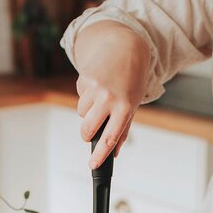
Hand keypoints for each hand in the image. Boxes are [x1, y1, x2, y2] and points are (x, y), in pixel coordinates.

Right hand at [74, 21, 150, 167]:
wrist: (125, 46)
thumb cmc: (132, 78)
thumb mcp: (133, 103)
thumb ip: (123, 129)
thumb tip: (115, 153)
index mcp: (125, 107)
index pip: (110, 138)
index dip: (100, 154)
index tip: (93, 165)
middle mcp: (109, 98)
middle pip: (88, 129)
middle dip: (87, 134)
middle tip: (91, 131)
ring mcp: (95, 88)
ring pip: (81, 114)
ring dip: (88, 111)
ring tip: (101, 96)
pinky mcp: (84, 79)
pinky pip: (79, 97)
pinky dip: (85, 95)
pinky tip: (96, 84)